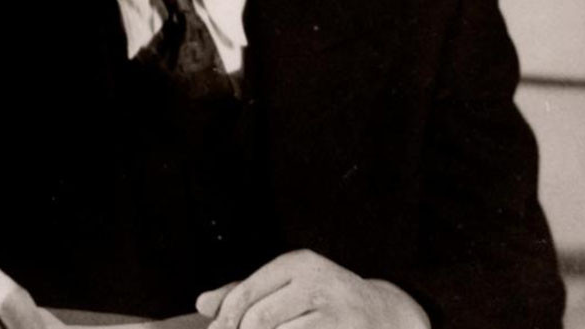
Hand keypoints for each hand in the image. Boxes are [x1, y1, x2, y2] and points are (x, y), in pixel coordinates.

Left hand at [195, 250, 428, 328]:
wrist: (384, 314)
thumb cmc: (323, 302)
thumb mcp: (287, 287)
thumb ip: (244, 292)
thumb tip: (200, 305)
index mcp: (297, 263)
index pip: (246, 293)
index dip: (224, 320)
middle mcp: (315, 280)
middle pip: (259, 318)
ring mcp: (333, 308)